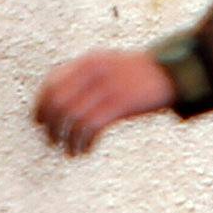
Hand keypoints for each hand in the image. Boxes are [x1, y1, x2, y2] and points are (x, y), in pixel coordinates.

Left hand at [33, 51, 175, 156]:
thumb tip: (59, 100)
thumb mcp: (108, 66)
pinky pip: (90, 127)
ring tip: (69, 151)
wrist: (172, 73)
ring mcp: (106, 87)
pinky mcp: (119, 104)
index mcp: (88, 62)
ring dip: (66, 139)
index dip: (41, 105)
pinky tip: (85, 150)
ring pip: (71, 118)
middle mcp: (93, 72)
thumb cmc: (139, 75)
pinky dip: (83, 142)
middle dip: (50, 125)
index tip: (40, 122)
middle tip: (52, 140)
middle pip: (57, 102)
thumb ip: (85, 77)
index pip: (51, 83)